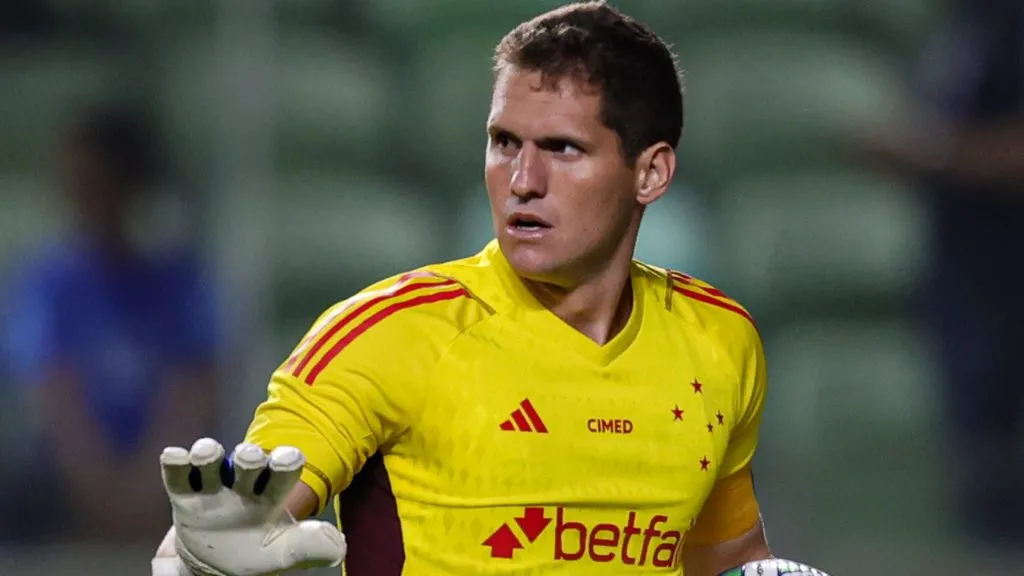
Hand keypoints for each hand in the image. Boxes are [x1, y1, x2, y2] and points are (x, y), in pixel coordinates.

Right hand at [151, 438, 345, 575]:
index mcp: (272, 493)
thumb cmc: (260, 551)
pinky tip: (174, 455)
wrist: (220, 565)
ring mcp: (214, 487)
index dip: (285, 463)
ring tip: (207, 452)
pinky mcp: (185, 495)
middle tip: (249, 456)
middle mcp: (244, 484)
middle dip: (248, 457)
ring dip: (209, 454)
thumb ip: (311, 546)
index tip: (290, 458)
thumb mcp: (286, 551)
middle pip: (248, 463)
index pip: (282, 473)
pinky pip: (179, 477)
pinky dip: (176, 464)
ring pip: (211, 464)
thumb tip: (339, 547)